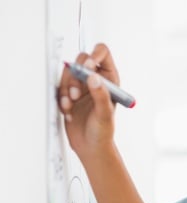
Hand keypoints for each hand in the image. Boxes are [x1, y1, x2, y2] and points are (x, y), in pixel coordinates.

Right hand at [57, 43, 119, 162]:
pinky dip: (61, 99)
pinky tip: (69, 111)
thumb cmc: (103, 132)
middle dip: (75, 76)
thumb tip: (93, 77)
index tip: (87, 67)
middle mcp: (95, 80)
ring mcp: (81, 86)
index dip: (94, 54)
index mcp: (110, 79)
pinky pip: (59, 87)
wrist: (90, 147)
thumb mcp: (104, 114)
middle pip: (81, 60)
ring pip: (67, 73)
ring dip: (67, 89)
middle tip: (76, 94)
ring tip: (72, 105)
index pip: (103, 54)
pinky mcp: (68, 94)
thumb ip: (101, 95)